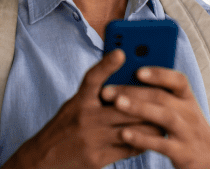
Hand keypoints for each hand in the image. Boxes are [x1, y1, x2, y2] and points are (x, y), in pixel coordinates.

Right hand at [3, 49, 161, 168]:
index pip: (92, 78)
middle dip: (147, 104)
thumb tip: (126, 84)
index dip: (106, 64)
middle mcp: (84, 116)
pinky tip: (149, 139)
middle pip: (124, 105)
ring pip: (131, 128)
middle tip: (164, 99)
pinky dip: (141, 143)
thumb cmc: (66, 128)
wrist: (45, 159)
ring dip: (150, 125)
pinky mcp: (96, 157)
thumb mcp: (75, 105)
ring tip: (163, 121)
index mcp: (79, 100)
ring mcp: (91, 138)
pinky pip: (128, 148)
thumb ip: (96, 95)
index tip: (121, 52)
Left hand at [101, 68, 209, 168]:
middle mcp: (190, 112)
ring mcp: (187, 133)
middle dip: (133, 91)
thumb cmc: (187, 128)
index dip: (158, 73)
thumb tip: (126, 74)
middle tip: (106, 90)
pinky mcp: (183, 153)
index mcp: (187, 98)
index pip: (178, 80)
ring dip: (139, 108)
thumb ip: (160, 93)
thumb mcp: (181, 108)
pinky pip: (162, 144)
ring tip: (116, 104)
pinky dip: (143, 138)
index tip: (137, 69)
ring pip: (164, 117)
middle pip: (162, 97)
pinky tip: (124, 134)